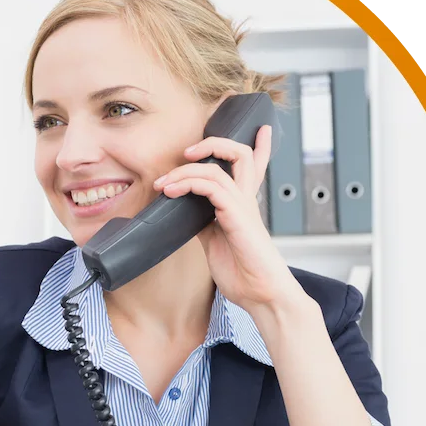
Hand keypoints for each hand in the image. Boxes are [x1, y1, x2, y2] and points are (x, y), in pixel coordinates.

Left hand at [152, 126, 304, 312]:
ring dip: (185, 170)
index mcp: (244, 206)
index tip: (260, 130)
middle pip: (241, 154)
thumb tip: (182, 210)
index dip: (258, 145)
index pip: (254, 167)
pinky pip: (212, 187)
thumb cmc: (244, 273)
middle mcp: (246, 201)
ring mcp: (243, 207)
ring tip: (164, 182)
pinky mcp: (237, 216)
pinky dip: (188, 183)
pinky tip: (172, 192)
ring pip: (219, 167)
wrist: (262, 294)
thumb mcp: (214, 242)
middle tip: (187, 152)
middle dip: (213, 143)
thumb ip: (202, 222)